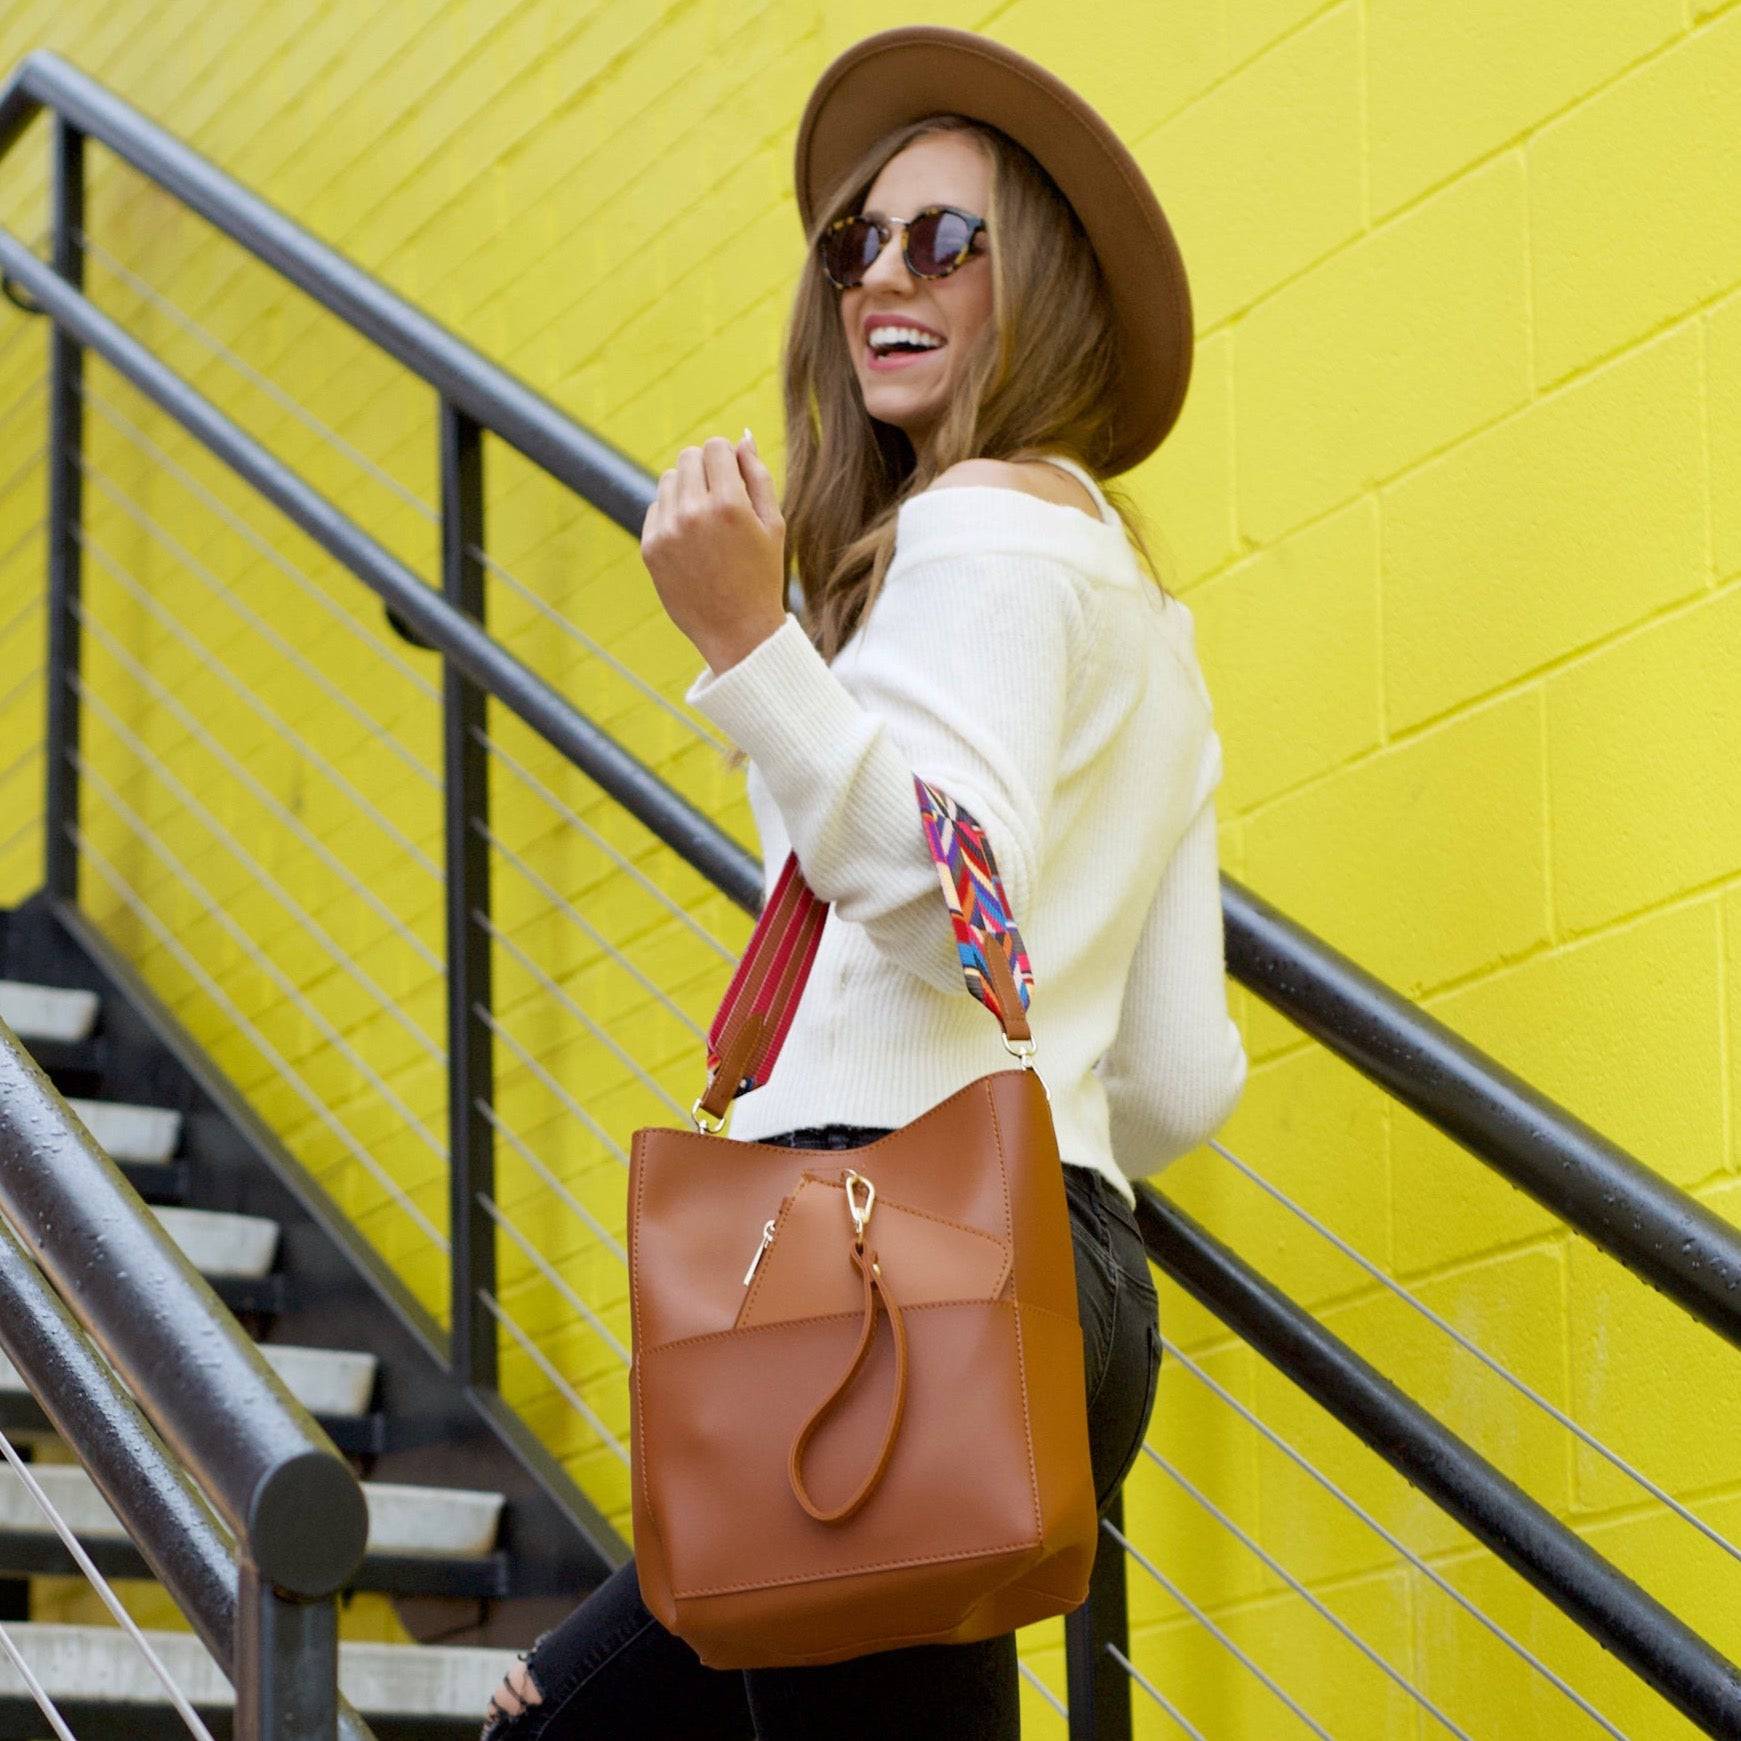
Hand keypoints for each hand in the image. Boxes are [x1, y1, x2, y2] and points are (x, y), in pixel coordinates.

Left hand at [641, 433, 787, 673]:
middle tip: (722, 499)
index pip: (715, 447)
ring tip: (706, 521)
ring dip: (686, 488)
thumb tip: (742, 437)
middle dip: (706, 469)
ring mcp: (667, 531)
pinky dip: (672, 514)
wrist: (737, 632)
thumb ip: (758, 476)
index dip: (727, 458)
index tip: (735, 478)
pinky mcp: (650, 548)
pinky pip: (656, 507)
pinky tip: (692, 540)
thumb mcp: (773, 525)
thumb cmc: (762, 576)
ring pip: (668, 479)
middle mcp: (693, 514)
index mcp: (729, 505)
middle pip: (688, 457)